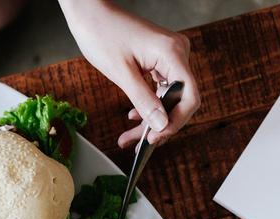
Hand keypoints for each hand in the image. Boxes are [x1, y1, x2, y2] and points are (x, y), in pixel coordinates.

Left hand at [59, 0, 199, 145]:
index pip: (189, 96)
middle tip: (138, 144)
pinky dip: (149, 105)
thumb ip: (143, 100)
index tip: (156, 137)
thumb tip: (162, 125)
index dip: (176, 122)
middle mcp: (177, 53)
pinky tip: (134, 118)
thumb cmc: (102, 34)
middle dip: (159, 125)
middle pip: (179, 100)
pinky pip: (161, 88)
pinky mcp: (160, 60)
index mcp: (172, 53)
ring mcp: (169, 56)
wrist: (90, 13)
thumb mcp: (121, 73)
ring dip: (151, 119)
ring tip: (130, 137)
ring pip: (169, 98)